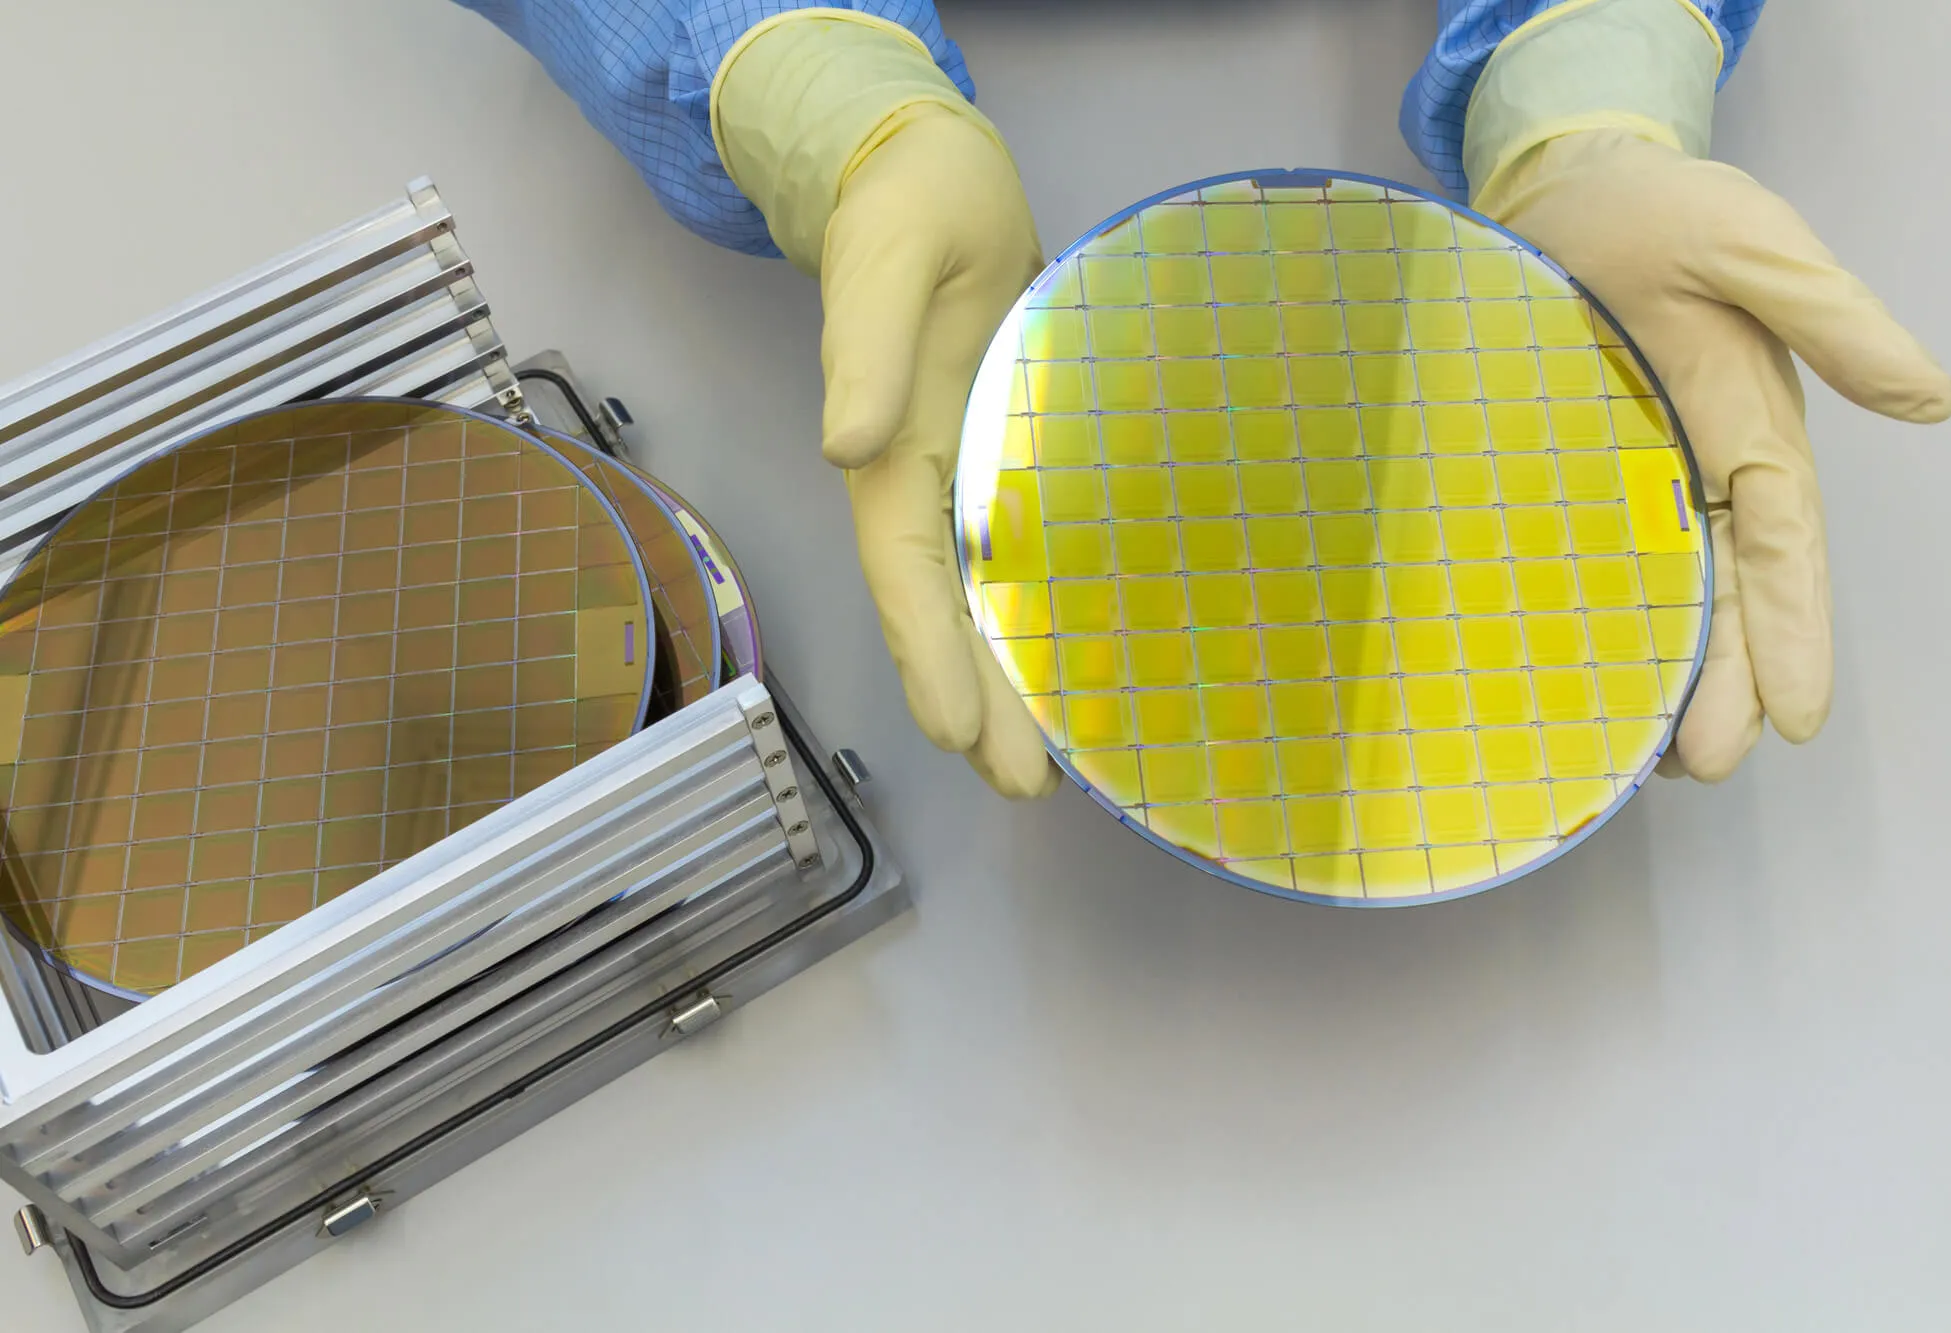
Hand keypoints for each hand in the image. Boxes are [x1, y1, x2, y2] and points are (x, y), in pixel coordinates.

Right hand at [818, 108, 1059, 797]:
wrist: (928, 173)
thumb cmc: (905, 208)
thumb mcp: (885, 257)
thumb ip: (860, 347)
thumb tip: (845, 450)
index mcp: (890, 450)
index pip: (902, 572)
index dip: (927, 653)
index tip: (955, 733)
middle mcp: (920, 480)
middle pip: (941, 610)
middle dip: (975, 700)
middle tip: (1026, 785)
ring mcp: (961, 474)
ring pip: (976, 598)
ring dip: (1002, 678)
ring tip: (1044, 763)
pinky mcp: (1001, 456)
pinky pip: (1015, 553)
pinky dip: (1032, 613)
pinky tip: (1068, 657)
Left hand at [1477, 130, 1950, 780]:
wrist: (1562, 188)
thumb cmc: (1658, 211)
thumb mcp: (1750, 245)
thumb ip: (1830, 319)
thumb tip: (1927, 400)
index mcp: (1751, 425)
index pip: (1779, 545)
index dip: (1787, 631)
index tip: (1795, 717)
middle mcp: (1701, 466)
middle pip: (1726, 592)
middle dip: (1726, 681)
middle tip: (1704, 768)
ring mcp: (1637, 474)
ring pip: (1669, 592)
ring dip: (1673, 673)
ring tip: (1658, 761)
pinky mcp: (1576, 471)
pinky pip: (1599, 559)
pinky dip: (1606, 620)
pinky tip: (1597, 681)